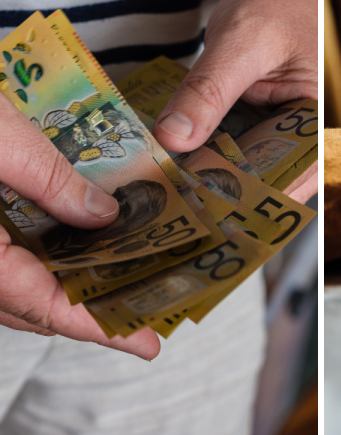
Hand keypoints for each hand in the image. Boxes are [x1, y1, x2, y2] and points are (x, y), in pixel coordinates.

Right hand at [0, 97, 159, 359]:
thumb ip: (49, 179)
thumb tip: (102, 216)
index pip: (40, 304)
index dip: (97, 327)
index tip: (145, 344)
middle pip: (28, 306)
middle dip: (88, 314)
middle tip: (143, 319)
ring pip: (10, 288)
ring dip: (63, 290)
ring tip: (117, 287)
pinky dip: (35, 263)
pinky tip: (70, 248)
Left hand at [151, 0, 318, 203]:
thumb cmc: (278, 6)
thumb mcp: (241, 43)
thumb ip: (208, 91)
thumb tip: (172, 139)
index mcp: (318, 124)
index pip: (292, 177)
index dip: (255, 202)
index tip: (210, 216)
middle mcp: (301, 137)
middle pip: (265, 181)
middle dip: (224, 198)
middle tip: (176, 215)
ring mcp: (275, 134)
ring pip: (244, 170)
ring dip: (210, 181)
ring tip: (168, 200)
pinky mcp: (252, 126)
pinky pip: (229, 149)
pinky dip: (202, 156)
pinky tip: (171, 166)